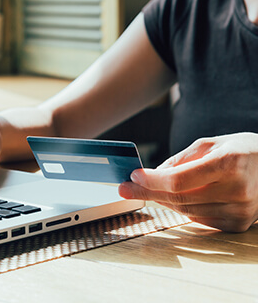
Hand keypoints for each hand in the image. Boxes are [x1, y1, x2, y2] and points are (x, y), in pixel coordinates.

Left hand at [119, 133, 257, 231]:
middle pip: (178, 198)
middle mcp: (237, 190)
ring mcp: (239, 211)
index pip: (179, 180)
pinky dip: (181, 208)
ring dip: (162, 200)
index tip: (133, 176)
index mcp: (230, 163)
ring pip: (185, 210)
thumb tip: (153, 175)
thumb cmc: (242, 152)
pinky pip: (197, 218)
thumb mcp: (211, 144)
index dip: (152, 181)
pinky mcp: (236, 224)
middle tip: (125, 188)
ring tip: (147, 190)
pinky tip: (172, 198)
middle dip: (147, 192)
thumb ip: (180, 160)